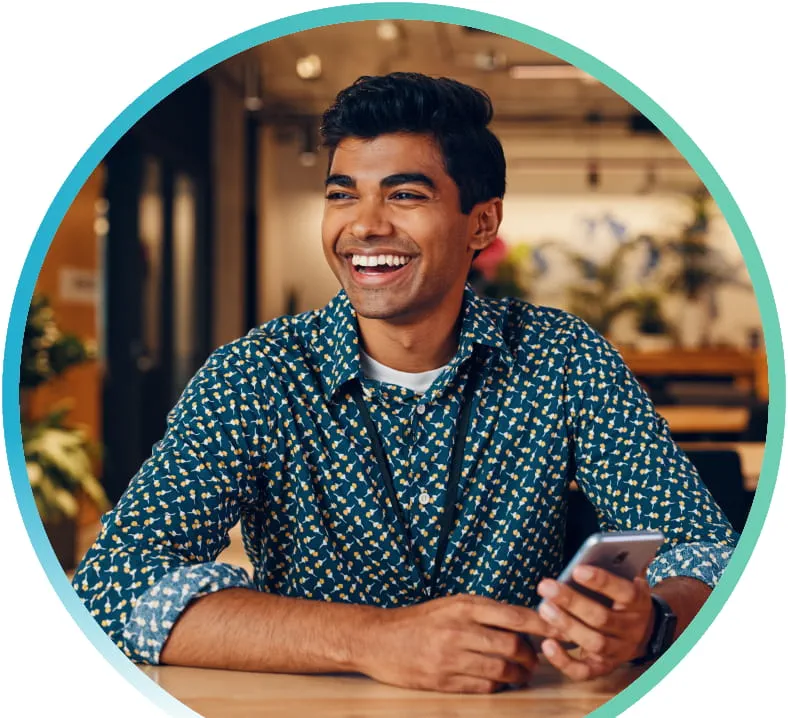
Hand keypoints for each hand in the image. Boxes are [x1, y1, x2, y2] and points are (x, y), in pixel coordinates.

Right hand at [357, 594, 557, 693]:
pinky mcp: (443, 681)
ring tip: (522, 673)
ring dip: (518, 675)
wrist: (378, 639)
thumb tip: (523, 621)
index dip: (542, 624)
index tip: (560, 629)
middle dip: (532, 655)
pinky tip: (499, 683)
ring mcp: (451, 658)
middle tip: (537, 659)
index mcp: (464, 606)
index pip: (514, 615)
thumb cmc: (419, 620)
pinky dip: (497, 687)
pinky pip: (483, 687)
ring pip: (501, 670)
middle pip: (512, 645)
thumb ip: (483, 611)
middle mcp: (459, 630)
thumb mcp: (451, 604)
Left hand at [535, 566, 654, 680]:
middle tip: (546, 586)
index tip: (577, 570)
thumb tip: (593, 552)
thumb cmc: (622, 597)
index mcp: (638, 602)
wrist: (643, 631)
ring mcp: (618, 651)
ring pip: (594, 643)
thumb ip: (614, 567)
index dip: (601, 581)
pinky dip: (564, 661)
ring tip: (544, 608)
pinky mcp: (603, 668)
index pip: (623, 592)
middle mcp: (630, 629)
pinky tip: (547, 644)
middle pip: (602, 618)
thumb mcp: (626, 578)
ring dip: (567, 626)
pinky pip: (584, 671)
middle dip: (572, 602)